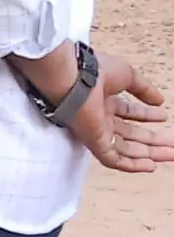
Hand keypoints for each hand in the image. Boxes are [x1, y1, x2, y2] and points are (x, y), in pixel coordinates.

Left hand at [91, 49, 171, 173]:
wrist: (72, 78)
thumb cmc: (94, 71)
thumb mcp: (127, 75)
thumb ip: (144, 89)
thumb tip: (160, 100)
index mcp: (104, 100)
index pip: (129, 112)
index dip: (147, 115)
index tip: (164, 116)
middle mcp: (100, 117)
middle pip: (131, 134)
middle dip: (153, 140)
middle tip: (173, 145)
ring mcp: (97, 131)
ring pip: (126, 149)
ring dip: (149, 154)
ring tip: (171, 155)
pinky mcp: (94, 142)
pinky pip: (113, 159)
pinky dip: (132, 164)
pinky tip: (150, 166)